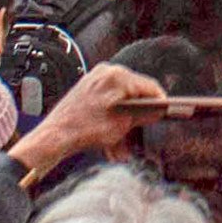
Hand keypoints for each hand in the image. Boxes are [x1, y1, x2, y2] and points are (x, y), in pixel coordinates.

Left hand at [12, 60, 169, 181]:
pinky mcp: (86, 91)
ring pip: (119, 104)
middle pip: (133, 95)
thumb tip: (157, 111)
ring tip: (121, 149)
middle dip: (137, 119)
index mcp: (118, 76)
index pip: (148, 86)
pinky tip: (110, 145)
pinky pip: (106, 106)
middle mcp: (106, 73)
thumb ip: (143, 115)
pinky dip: (111, 123)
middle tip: (142, 135)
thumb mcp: (122, 125)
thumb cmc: (85, 130)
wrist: (54, 137)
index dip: (160, 101)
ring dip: (123, 126)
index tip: (167, 113)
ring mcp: (95, 81)